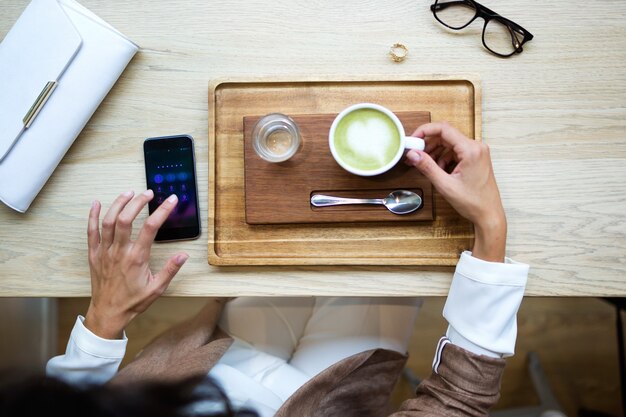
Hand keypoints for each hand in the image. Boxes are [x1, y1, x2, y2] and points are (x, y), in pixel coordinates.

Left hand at [84, 190, 188, 338]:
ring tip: (129, 193)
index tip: (171, 200)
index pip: (150, 228)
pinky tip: (97, 204)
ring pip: (108, 221)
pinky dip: (93, 216)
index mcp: (136, 258)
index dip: (162, 211)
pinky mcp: (94, 254)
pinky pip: (91, 231)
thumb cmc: (132, 302)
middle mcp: (119, 252)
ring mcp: (105, 252)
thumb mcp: (157, 288)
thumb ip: (170, 270)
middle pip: (126, 219)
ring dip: (118, 204)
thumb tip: (184, 255)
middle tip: (148, 193)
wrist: (108, 313)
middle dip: (138, 202)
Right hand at [405, 122, 506, 261]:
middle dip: (428, 144)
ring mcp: (477, 152)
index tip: (413, 140)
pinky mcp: (475, 158)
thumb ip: (427, 167)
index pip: (444, 129)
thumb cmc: (473, 202)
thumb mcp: (445, 185)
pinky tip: (439, 170)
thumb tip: (412, 154)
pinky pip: (455, 151)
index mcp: (471, 150)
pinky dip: (444, 158)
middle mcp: (476, 147)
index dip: (425, 131)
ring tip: (426, 166)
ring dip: (435, 152)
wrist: (489, 214)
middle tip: (414, 155)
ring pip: (449, 143)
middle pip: (445, 135)